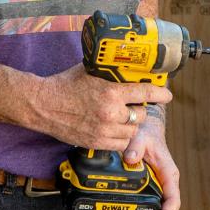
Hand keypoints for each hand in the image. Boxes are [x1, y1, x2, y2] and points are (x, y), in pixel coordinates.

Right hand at [30, 65, 172, 150]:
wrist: (42, 105)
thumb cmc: (64, 84)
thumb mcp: (90, 70)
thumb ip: (109, 71)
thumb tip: (124, 64)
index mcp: (111, 91)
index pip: (145, 92)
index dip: (160, 93)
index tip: (167, 95)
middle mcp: (110, 112)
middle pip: (141, 114)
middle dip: (140, 109)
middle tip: (136, 105)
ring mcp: (104, 130)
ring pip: (133, 132)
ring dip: (132, 125)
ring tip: (124, 118)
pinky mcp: (96, 143)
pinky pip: (121, 144)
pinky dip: (122, 138)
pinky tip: (116, 130)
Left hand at [122, 105, 180, 209]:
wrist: (145, 129)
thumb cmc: (147, 134)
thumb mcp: (141, 137)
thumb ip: (135, 147)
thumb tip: (130, 159)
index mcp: (169, 174)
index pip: (173, 200)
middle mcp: (164, 184)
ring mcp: (155, 186)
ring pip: (151, 208)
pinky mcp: (146, 186)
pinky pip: (142, 202)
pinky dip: (133, 208)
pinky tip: (119, 207)